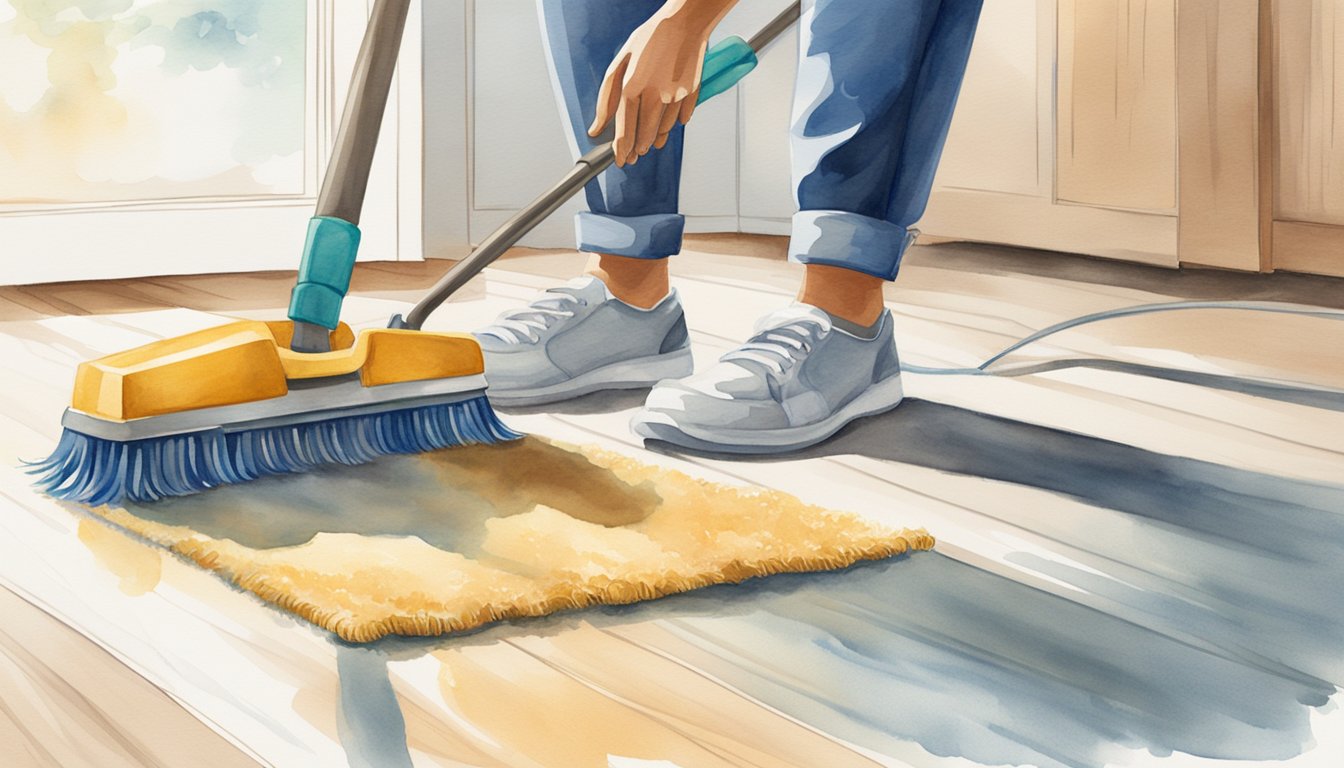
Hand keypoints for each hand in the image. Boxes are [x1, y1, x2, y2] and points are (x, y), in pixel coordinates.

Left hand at [588, 1, 737, 166]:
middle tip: (634, 155)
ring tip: (650, 143)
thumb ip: (606, 98)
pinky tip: (667, 124)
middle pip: (645, 135)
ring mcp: (675, 96)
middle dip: (638, 149)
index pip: (625, 129)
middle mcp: (654, 95)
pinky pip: (681, 119)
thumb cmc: (651, 38)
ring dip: (655, 139)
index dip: (621, 149)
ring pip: (663, 130)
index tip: (620, 160)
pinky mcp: (691, 94)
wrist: (685, 22)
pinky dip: (673, 124)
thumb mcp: (620, 62)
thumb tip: (597, 127)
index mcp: (632, 86)